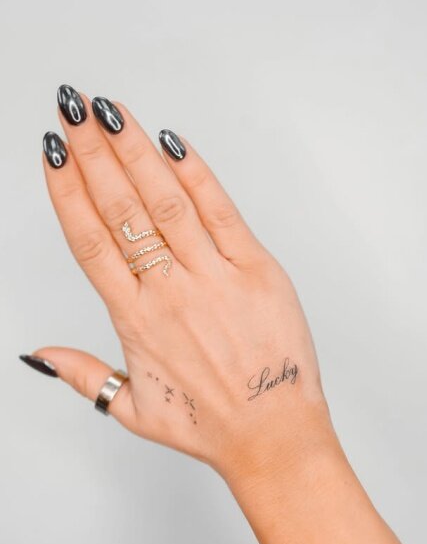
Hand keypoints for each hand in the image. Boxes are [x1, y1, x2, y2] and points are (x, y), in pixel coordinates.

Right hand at [29, 85, 330, 485]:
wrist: (273, 437)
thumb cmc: (207, 426)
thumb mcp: (130, 408)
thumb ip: (82, 374)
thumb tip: (36, 354)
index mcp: (135, 320)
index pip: (89, 240)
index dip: (66, 190)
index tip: (50, 151)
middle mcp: (170, 292)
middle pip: (121, 208)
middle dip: (91, 151)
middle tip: (72, 106)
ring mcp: (216, 278)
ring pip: (166, 201)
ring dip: (135, 151)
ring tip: (111, 111)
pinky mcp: (258, 271)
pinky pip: (222, 213)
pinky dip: (197, 175)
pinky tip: (172, 143)